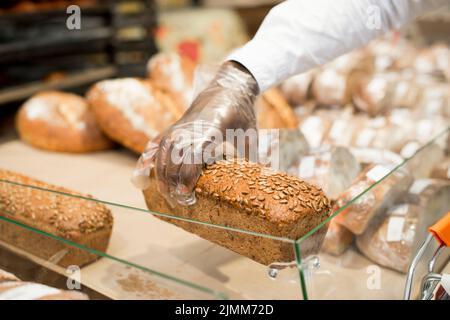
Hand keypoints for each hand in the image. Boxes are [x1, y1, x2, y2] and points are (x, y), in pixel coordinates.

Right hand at [133, 61, 258, 204]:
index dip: (187, 176)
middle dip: (172, 181)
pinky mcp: (174, 127)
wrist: (227, 89)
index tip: (186, 193)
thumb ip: (250, 159)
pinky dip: (147, 158)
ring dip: (161, 174)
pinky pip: (156, 143)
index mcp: (211, 130)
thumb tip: (258, 185)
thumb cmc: (241, 116)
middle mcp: (190, 129)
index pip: (193, 155)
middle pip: (173, 157)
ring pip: (162, 152)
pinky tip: (142, 173)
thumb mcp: (249, 136)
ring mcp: (179, 127)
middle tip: (179, 203)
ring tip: (165, 193)